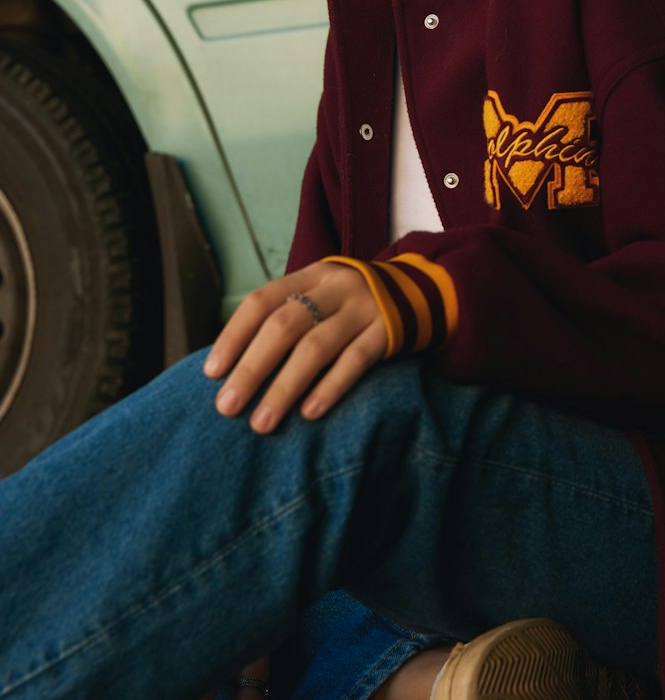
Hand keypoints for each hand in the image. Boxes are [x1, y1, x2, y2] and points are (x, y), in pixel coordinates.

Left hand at [203, 261, 387, 432]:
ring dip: (284, 387)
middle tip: (226, 407)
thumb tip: (230, 368)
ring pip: (317, 347)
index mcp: (308, 276)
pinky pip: (356, 361)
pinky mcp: (388, 332)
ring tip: (261, 422)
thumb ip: (284, 319)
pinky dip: (330, 387)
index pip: (261, 302)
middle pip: (285, 325)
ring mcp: (363, 308)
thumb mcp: (318, 297)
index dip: (234, 336)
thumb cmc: (348, 306)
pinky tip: (309, 414)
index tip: (211, 373)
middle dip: (251, 368)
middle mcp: (334, 288)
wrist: (418, 292)